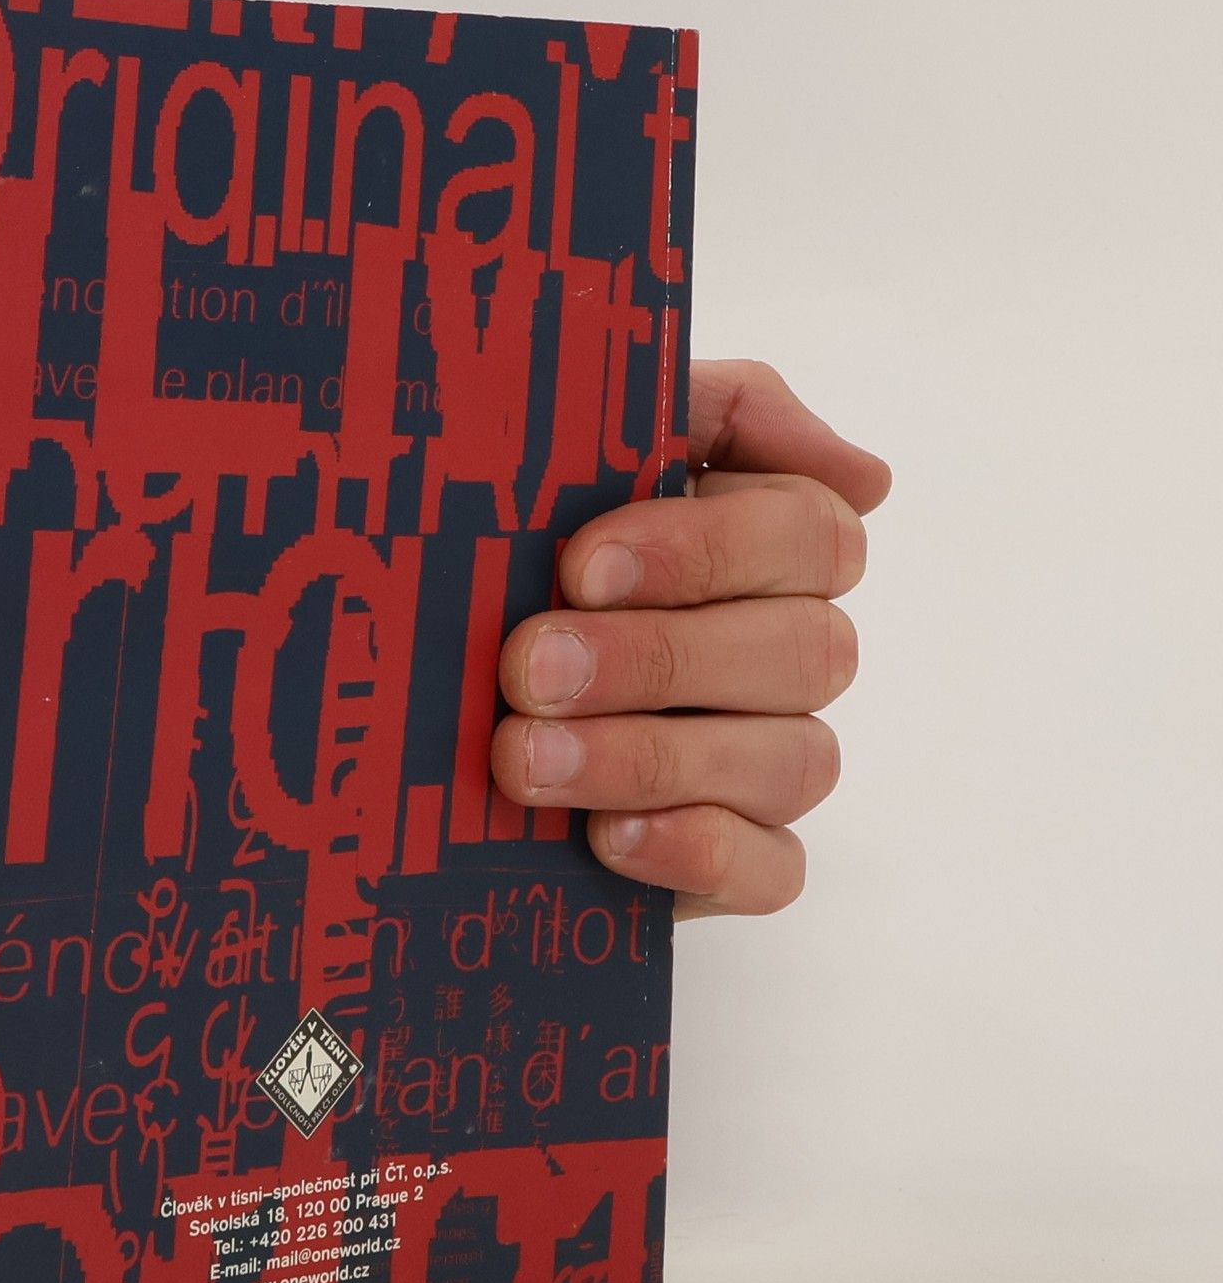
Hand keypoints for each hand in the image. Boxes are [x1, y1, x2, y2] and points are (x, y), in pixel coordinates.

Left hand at [489, 360, 891, 918]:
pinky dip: (697, 852)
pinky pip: (773, 870)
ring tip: (522, 758)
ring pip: (790, 760)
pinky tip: (606, 836)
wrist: (416, 682)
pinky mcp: (736, 858)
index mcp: (766, 544)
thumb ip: (710, 411)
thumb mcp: (576, 450)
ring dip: (648, 757)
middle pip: (805, 651)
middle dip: (657, 658)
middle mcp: (786, 651)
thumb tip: (865, 475)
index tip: (581, 566)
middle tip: (528, 667)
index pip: (810, 534)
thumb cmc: (508, 551)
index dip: (704, 551)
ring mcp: (768, 760)